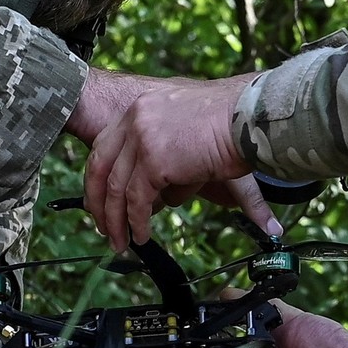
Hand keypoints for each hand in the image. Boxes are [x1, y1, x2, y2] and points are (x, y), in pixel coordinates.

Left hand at [83, 73, 259, 250]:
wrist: (250, 116)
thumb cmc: (233, 120)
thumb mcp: (188, 122)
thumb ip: (167, 141)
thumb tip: (161, 175)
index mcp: (141, 106)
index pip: (105, 145)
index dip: (98, 177)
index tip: (99, 200)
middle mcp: (135, 119)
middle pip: (101, 167)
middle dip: (99, 202)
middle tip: (104, 226)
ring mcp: (142, 138)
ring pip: (117, 188)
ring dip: (118, 220)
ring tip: (121, 241)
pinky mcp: (154, 160)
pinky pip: (138, 200)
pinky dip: (138, 222)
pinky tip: (142, 235)